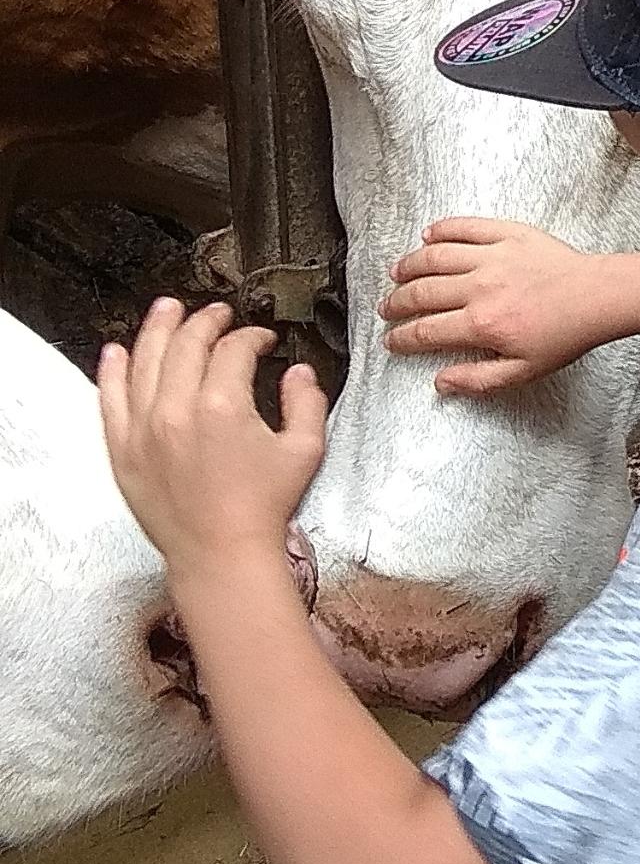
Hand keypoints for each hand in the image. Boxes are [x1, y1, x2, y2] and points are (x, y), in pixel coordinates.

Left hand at [100, 300, 327, 584]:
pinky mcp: (123, 450)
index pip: (234, 349)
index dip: (252, 337)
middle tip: (218, 314)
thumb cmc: (263, 507)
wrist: (221, 554)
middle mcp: (177, 411)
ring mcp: (144, 430)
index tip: (262, 341)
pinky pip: (109, 399)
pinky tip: (116, 351)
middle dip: (206, 321)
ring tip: (166, 310)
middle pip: (186, 344)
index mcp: (223, 406)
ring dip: (157, 329)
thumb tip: (300, 373)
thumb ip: (307, 402)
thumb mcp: (305, 449)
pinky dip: (112, 371)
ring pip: (144, 361)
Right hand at [380, 217, 608, 393]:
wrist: (598, 297)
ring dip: (409, 265)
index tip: (391, 340)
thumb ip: (478, 380)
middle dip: (397, 303)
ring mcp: (492, 257)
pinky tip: (428, 235)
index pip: (425, 332)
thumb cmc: (566, 335)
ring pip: (434, 256)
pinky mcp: (507, 233)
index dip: (401, 338)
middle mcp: (479, 288)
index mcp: (480, 324)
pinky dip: (442, 229)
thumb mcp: (523, 372)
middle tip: (387, 308)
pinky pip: (465, 226)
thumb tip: (441, 383)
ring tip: (397, 273)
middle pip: (421, 293)